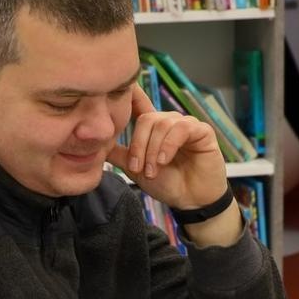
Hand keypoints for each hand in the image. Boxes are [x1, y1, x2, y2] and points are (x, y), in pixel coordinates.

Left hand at [107, 85, 227, 210]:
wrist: (190, 201)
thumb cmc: (167, 183)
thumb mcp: (135, 169)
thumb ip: (118, 154)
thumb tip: (95, 144)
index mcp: (154, 127)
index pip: (140, 103)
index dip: (129, 96)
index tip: (115, 98)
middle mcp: (169, 121)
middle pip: (146, 119)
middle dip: (139, 146)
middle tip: (138, 169)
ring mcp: (186, 124)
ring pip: (162, 125)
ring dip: (153, 150)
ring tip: (152, 170)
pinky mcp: (202, 131)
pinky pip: (182, 128)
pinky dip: (168, 145)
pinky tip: (164, 160)